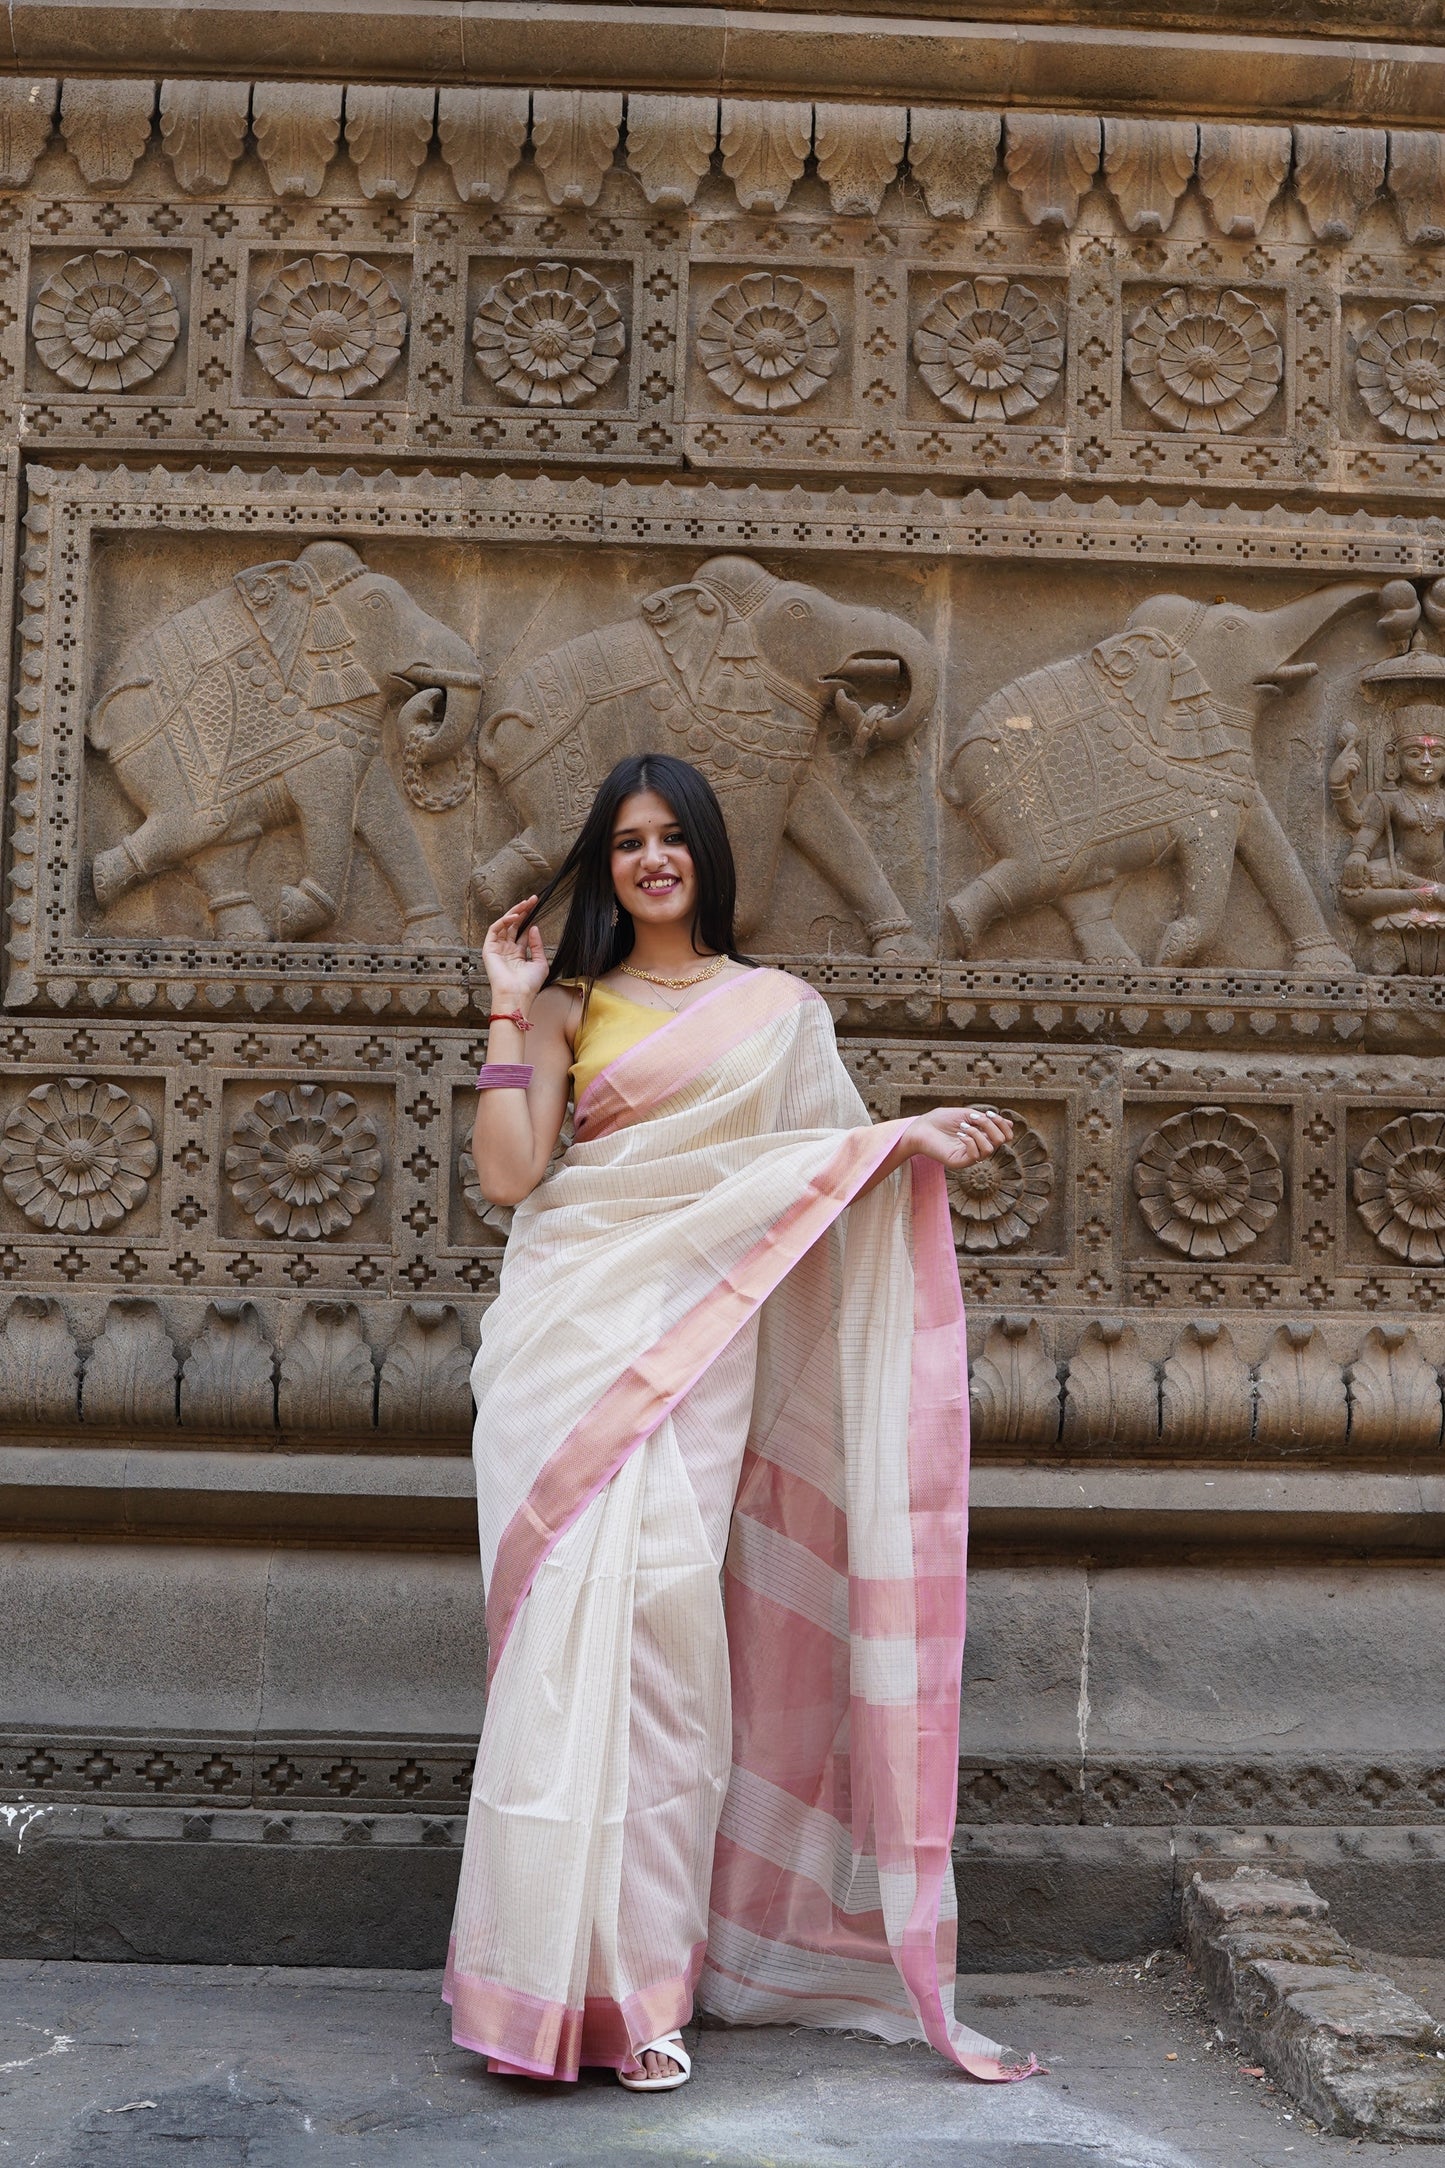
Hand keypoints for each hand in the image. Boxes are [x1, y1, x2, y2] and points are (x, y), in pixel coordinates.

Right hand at [482, 896, 548, 1010]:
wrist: (517, 995)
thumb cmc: (529, 985)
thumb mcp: (540, 962)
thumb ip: (537, 944)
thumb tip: (534, 927)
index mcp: (518, 954)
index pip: (523, 931)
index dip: (529, 919)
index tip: (537, 907)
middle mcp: (507, 950)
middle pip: (514, 925)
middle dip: (523, 911)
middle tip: (532, 900)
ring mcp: (497, 948)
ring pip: (504, 924)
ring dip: (514, 912)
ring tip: (525, 904)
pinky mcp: (489, 948)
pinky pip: (494, 929)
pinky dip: (504, 921)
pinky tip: (515, 916)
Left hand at [906, 1105, 1013, 1169]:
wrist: (920, 1127)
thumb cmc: (941, 1120)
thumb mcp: (968, 1115)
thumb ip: (988, 1120)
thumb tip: (1011, 1124)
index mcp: (982, 1136)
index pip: (1005, 1135)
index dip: (1003, 1124)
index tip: (990, 1113)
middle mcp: (978, 1148)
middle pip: (1001, 1141)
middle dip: (991, 1125)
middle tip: (974, 1118)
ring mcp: (969, 1156)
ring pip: (990, 1149)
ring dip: (978, 1133)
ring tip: (963, 1126)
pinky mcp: (959, 1163)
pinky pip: (975, 1155)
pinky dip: (970, 1141)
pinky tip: (959, 1134)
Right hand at [1329, 742, 1361, 791]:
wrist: (1334, 783)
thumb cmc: (1339, 775)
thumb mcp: (1342, 766)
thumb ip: (1347, 759)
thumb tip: (1353, 751)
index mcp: (1341, 757)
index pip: (1347, 748)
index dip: (1350, 744)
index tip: (1353, 740)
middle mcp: (1342, 758)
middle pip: (1354, 755)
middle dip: (1359, 761)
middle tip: (1359, 768)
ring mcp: (1343, 762)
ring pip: (1355, 761)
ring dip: (1358, 768)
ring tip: (1356, 773)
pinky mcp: (1345, 767)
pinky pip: (1354, 767)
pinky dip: (1356, 772)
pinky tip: (1354, 775)